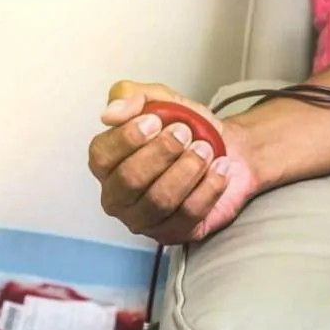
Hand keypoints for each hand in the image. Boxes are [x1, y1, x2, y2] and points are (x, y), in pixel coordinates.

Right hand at [88, 81, 258, 243]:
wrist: (227, 149)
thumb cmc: (185, 127)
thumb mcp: (158, 99)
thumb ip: (129, 95)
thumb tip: (110, 114)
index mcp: (106, 164)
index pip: (102, 156)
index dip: (128, 138)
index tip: (156, 120)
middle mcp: (117, 197)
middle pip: (130, 180)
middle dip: (162, 152)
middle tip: (186, 133)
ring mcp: (143, 220)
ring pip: (160, 200)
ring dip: (187, 169)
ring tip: (205, 149)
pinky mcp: (173, 234)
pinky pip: (189, 215)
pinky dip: (209, 187)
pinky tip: (219, 168)